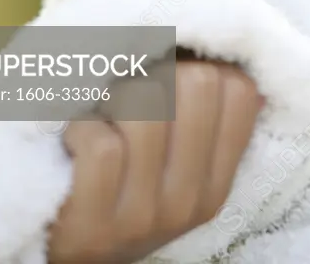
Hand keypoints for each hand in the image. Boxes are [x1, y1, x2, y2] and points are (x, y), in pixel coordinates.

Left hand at [46, 57, 264, 262]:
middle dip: (158, 72)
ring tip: (103, 115)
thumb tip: (238, 69)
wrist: (69, 252)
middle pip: (197, 83)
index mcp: (215, 181)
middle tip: (133, 89)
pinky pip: (102, 144)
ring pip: (146, 106)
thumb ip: (200, 119)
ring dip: (115, 96)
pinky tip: (76, 141)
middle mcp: (188, 201)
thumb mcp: (172, 162)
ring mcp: (143, 217)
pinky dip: (81, 128)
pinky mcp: (94, 225)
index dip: (202, 64)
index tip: (170, 75)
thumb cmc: (119, 183)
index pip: (239, 90)